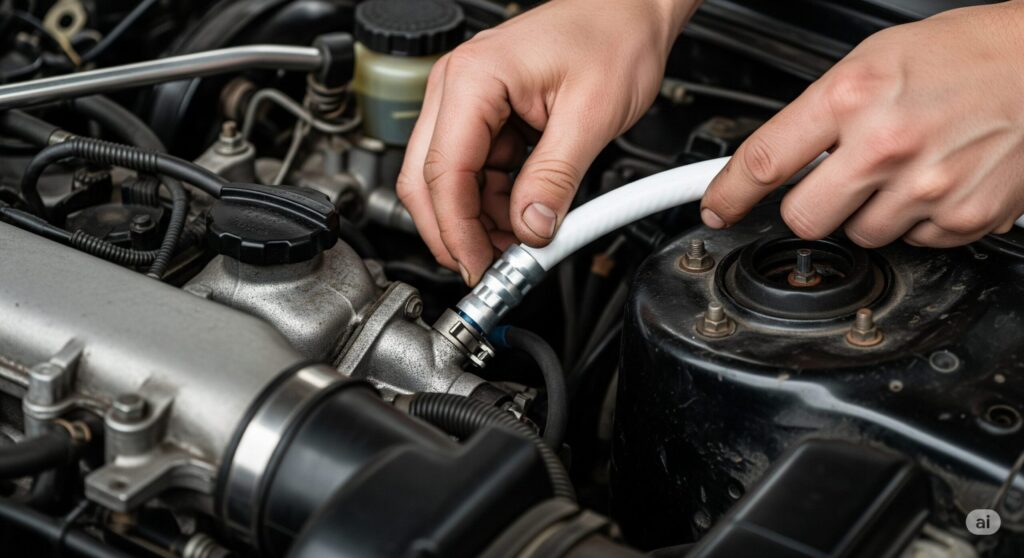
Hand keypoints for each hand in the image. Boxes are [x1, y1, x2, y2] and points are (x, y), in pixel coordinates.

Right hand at [398, 0, 696, 283]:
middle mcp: (458, 87)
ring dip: (476, 220)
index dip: (457, 229)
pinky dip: (491, 202)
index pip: (444, 171)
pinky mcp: (485, 115)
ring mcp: (467, 101)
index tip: (479, 265)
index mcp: (474, 79)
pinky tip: (519, 220)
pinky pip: (474, 171)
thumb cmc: (613, 36)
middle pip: (427, 179)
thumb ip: (555, 178)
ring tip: (516, 246)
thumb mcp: (591, 116)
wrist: (630, 10)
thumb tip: (531, 229)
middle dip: (453, 231)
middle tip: (486, 267)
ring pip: (448, 181)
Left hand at [701, 2, 1023, 247]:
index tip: (717, 208)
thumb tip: (781, 157)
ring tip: (903, 167)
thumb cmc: (967, 54)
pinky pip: (912, 241)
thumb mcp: (875, 60)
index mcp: (854, 96)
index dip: (729, 193)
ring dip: (868, 211)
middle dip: (810, 204)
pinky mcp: (963, 218)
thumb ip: (823, 111)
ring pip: (859, 234)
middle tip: (836, 179)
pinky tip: (936, 180)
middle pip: (803, 218)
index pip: (765, 161)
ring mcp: (926, 188)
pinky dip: (917, 219)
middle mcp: (886, 145)